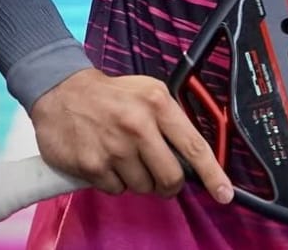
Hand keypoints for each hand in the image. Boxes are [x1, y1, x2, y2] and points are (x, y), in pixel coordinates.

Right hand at [28, 69, 232, 203]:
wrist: (62, 92)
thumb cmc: (113, 95)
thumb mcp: (150, 92)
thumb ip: (172, 120)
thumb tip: (192, 155)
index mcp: (159, 105)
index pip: (194, 146)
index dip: (213, 174)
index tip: (224, 194)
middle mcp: (138, 126)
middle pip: (171, 176)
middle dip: (170, 184)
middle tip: (163, 179)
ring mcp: (114, 148)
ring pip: (143, 186)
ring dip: (140, 180)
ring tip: (127, 159)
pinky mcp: (91, 166)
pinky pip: (116, 190)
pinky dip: (116, 182)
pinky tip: (108, 162)